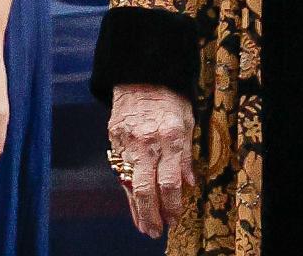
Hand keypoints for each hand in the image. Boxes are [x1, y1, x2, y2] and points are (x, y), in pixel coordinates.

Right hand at [108, 83, 195, 240]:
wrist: (139, 71)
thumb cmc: (167, 95)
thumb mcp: (187, 120)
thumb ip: (186, 154)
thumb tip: (188, 183)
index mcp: (169, 138)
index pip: (171, 183)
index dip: (173, 206)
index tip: (176, 218)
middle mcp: (147, 143)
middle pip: (147, 189)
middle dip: (152, 215)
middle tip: (157, 232)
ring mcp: (127, 141)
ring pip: (130, 183)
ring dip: (137, 208)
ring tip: (144, 226)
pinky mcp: (114, 138)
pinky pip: (120, 169)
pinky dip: (126, 189)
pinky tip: (132, 202)